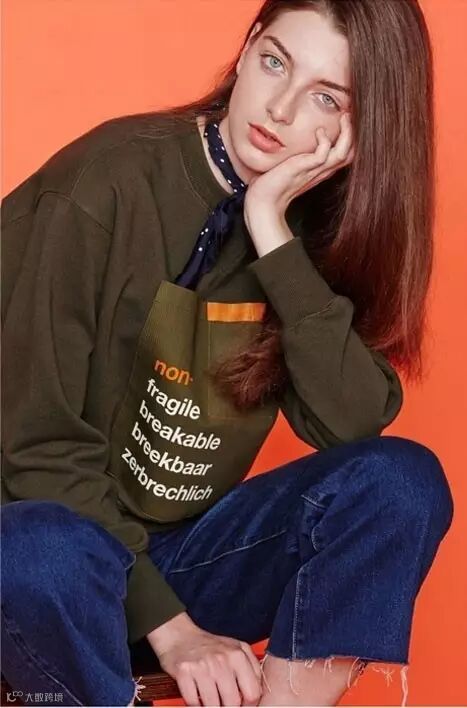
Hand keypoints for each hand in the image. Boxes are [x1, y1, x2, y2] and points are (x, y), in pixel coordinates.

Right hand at [147, 612, 262, 705]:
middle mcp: (221, 660)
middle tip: (224, 702)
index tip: (243, 705)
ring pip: (213, 705)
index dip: (249, 705)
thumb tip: (260, 692)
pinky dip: (195, 704)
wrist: (179, 636)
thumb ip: (252, 668)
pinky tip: (197, 694)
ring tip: (210, 697)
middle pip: (233, 702)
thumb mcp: (236, 649)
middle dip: (229, 707)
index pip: (252, 693)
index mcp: (238, 655)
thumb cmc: (209, 645)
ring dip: (211, 705)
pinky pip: (193, 703)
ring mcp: (202, 667)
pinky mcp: (184, 673)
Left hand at [244, 111, 353, 223]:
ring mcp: (313, 171)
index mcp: (320, 169)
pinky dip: (325, 141)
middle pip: (350, 154)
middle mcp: (321, 170)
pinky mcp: (303, 170)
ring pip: (343, 154)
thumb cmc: (273, 182)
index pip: (346, 153)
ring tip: (344, 117)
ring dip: (347, 134)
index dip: (351, 136)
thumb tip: (294, 135)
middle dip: (354, 132)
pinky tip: (319, 131)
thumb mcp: (290, 163)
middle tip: (349, 114)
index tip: (347, 118)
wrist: (263, 202)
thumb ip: (298, 152)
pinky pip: (323, 155)